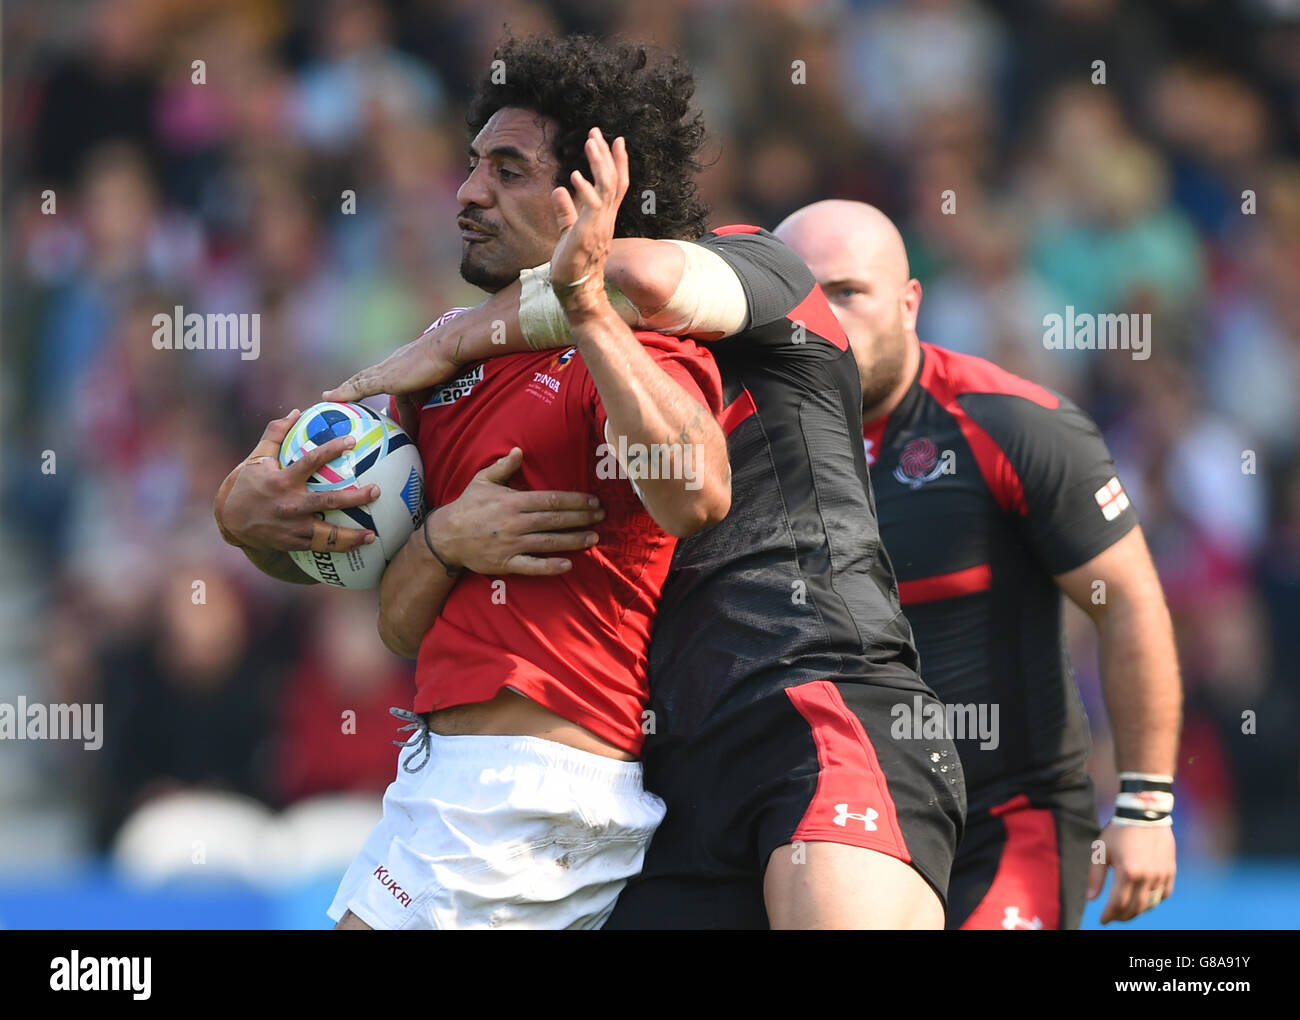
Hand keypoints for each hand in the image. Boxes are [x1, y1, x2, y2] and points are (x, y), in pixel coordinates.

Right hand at [215, 409, 379, 551]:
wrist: (230, 521)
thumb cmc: (247, 484)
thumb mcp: (257, 458)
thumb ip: (276, 434)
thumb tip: (296, 412)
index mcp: (282, 480)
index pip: (310, 461)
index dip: (332, 449)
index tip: (352, 440)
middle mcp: (289, 504)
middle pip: (328, 501)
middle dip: (355, 498)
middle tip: (376, 491)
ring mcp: (292, 527)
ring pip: (327, 534)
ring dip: (351, 536)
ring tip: (372, 534)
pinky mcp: (293, 543)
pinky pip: (320, 546)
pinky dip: (340, 547)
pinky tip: (359, 544)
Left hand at [326, 324, 460, 403]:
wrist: (449, 347)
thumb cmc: (449, 361)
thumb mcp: (438, 381)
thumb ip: (431, 394)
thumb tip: (433, 414)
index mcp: (403, 366)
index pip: (382, 378)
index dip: (371, 384)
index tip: (362, 394)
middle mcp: (391, 366)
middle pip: (366, 377)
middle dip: (353, 387)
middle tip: (339, 396)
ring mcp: (387, 371)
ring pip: (359, 381)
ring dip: (345, 390)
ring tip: (328, 397)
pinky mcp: (386, 378)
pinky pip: (359, 387)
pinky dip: (343, 392)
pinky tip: (328, 397)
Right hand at [424, 447, 603, 574]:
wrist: (445, 536)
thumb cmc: (467, 506)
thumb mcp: (482, 480)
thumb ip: (503, 467)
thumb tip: (519, 451)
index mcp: (512, 501)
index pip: (550, 500)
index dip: (574, 500)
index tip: (593, 501)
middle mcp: (515, 523)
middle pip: (555, 520)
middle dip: (581, 518)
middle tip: (601, 517)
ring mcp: (511, 544)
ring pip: (549, 542)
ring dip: (573, 540)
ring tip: (594, 538)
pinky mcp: (506, 563)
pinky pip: (532, 566)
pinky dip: (550, 566)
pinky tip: (568, 564)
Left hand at [550, 128, 628, 314]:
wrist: (577, 292)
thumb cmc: (573, 265)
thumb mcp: (568, 232)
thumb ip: (566, 211)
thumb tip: (559, 190)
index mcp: (603, 218)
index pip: (616, 185)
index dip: (617, 162)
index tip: (615, 140)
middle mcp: (606, 219)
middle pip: (614, 180)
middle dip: (606, 154)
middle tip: (596, 131)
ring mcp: (599, 226)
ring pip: (607, 187)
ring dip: (599, 163)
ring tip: (590, 141)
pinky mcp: (588, 234)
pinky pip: (592, 207)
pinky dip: (585, 190)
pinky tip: (575, 175)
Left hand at [1088, 820, 1176, 922]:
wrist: (1143, 813)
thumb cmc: (1118, 831)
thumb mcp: (1101, 851)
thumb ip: (1096, 876)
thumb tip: (1091, 899)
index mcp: (1128, 872)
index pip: (1118, 904)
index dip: (1109, 915)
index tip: (1103, 920)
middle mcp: (1147, 877)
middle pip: (1135, 908)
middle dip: (1123, 916)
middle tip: (1114, 917)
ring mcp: (1161, 875)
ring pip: (1151, 903)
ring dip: (1138, 910)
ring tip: (1127, 911)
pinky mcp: (1170, 870)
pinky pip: (1164, 894)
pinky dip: (1154, 901)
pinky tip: (1144, 900)